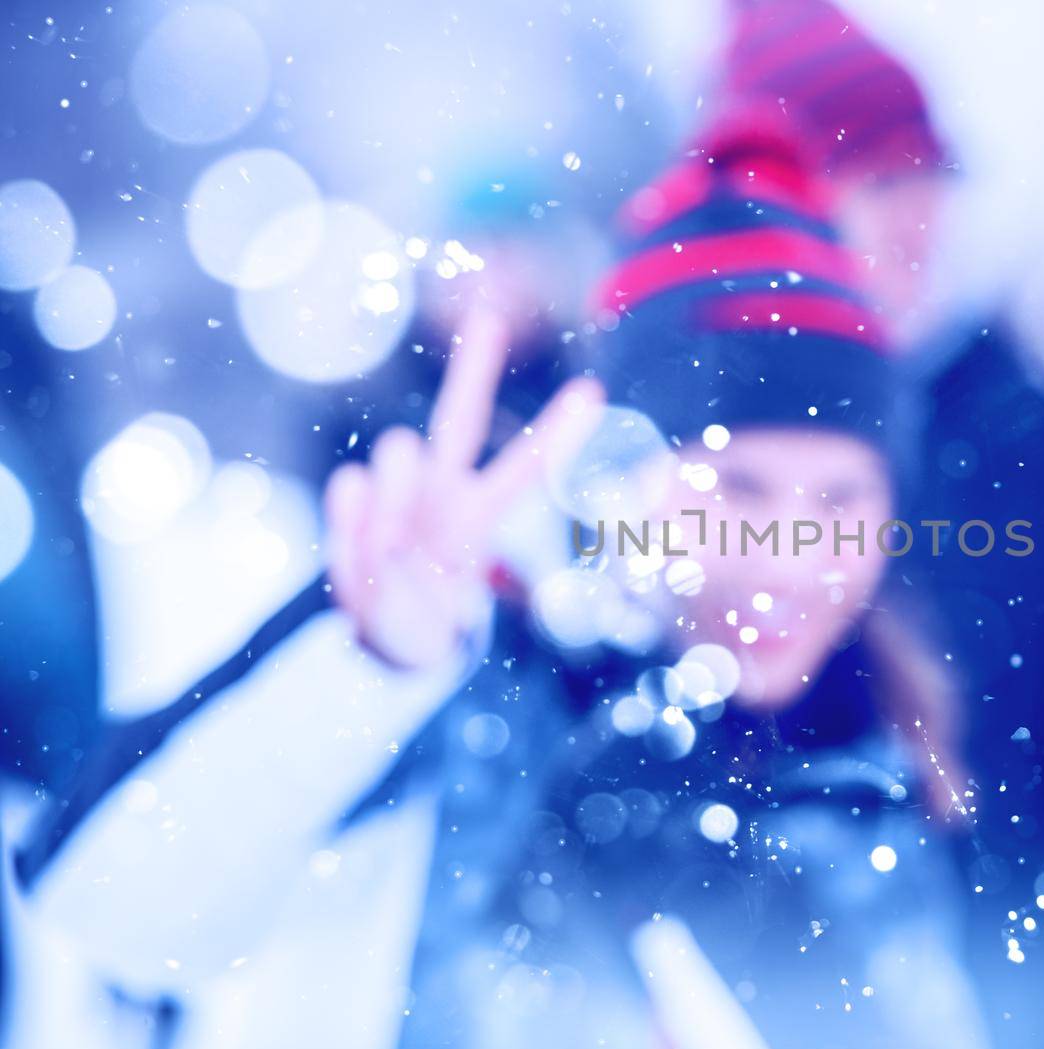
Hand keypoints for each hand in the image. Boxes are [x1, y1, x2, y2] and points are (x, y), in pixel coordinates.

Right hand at [323, 307, 604, 668]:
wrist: (382, 639)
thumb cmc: (423, 626)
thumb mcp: (432, 619)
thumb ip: (400, 564)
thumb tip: (363, 494)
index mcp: (479, 516)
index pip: (526, 467)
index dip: (557, 432)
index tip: (592, 393)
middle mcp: (444, 490)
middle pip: (460, 418)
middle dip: (474, 367)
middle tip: (487, 313)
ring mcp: (402, 489)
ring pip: (397, 449)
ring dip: (393, 500)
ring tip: (393, 553)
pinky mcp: (359, 495)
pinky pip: (351, 484)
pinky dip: (352, 517)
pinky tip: (361, 544)